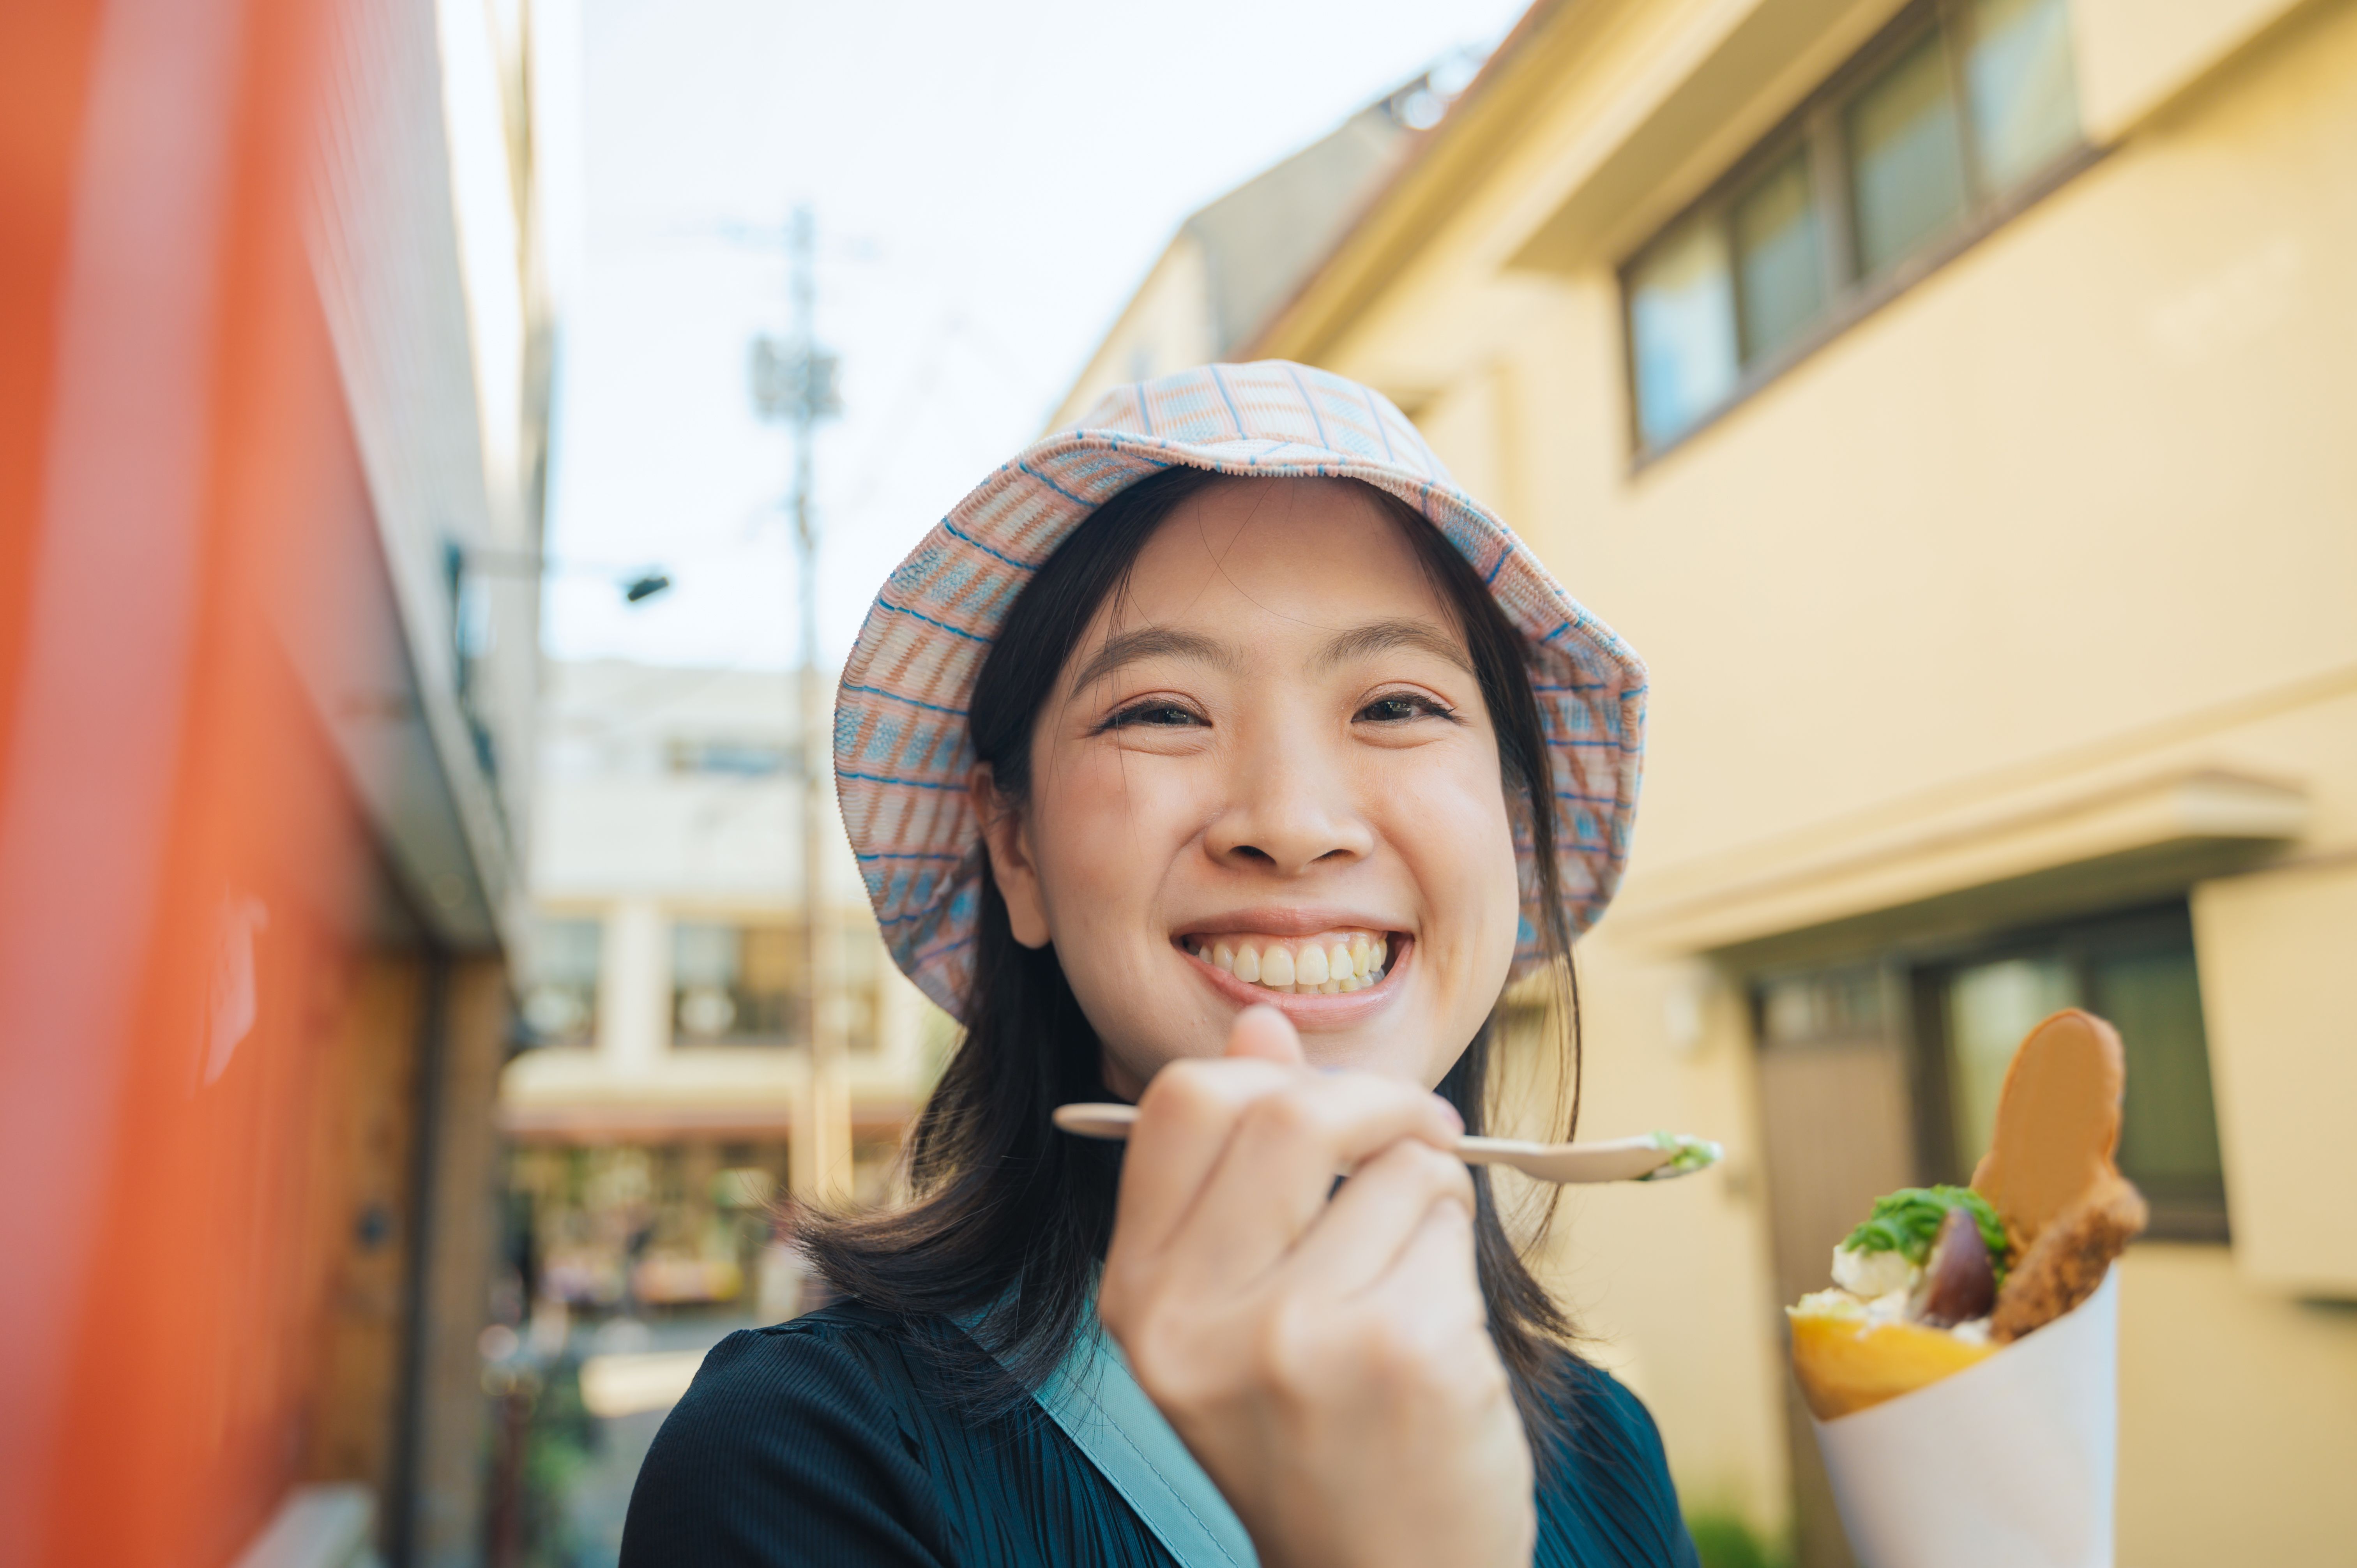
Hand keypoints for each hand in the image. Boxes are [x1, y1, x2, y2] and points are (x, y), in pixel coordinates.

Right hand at [1096, 1006, 1534, 1567]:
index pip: (1182, 1102)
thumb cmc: (1319, 1436)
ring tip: (1413, 1285)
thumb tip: (1261, 1025)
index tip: (1333, 1104)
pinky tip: (1440, 1337)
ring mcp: (1295, 1338)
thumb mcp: (1239, 1307)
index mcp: (1140, 1296)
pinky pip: (1448, 1226)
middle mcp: (1197, 1318)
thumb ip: (1241, 1167)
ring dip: (1429, 1199)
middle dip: (1379, 1105)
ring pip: (1396, 1166)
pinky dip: (1462, 1258)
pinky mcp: (1398, 1353)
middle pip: (1291, 1109)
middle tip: (1421, 1137)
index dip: (1274, 1077)